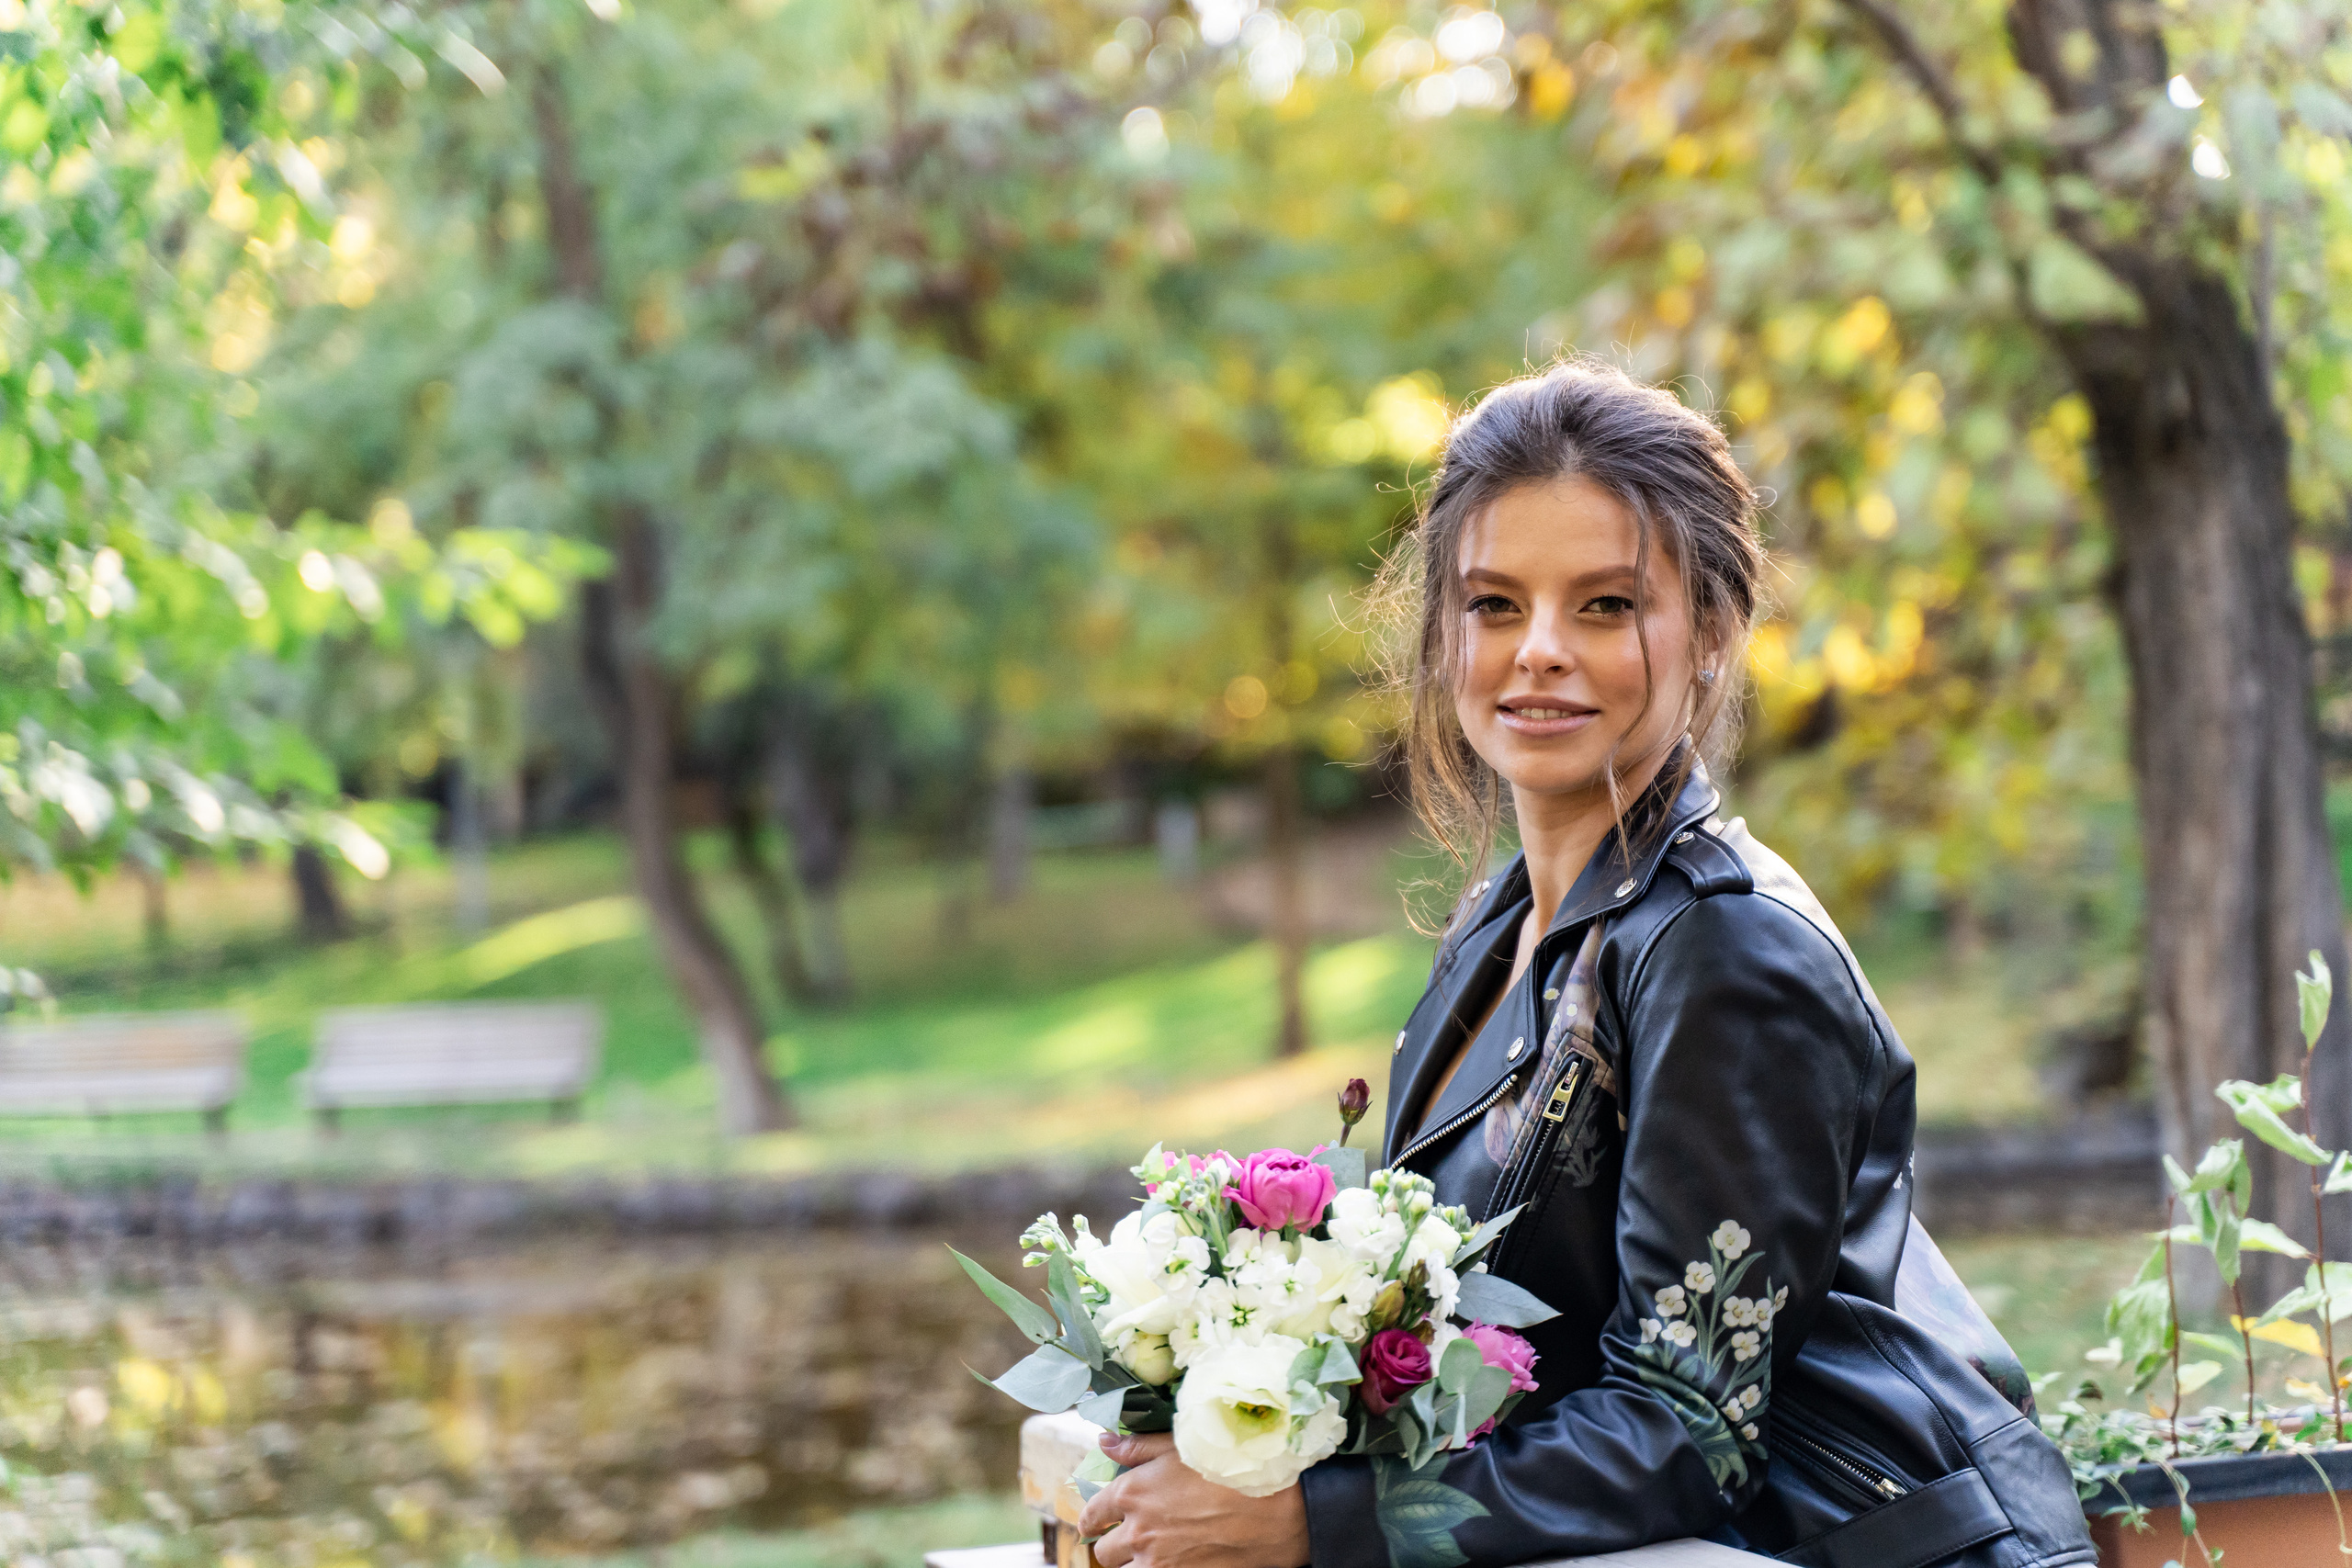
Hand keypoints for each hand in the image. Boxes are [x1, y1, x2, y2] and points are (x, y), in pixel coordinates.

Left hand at [1077, 1432, 1311, 1567]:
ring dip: (1133, 1563)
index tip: (1098, 1520)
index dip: (1093, 1517)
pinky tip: (1172, 1562)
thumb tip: (1104, 1442)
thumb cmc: (1233, 1469)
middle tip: (1131, 1536)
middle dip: (1115, 1543)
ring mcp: (1159, 1564)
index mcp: (1132, 1493)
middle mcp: (1138, 1533)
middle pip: (1105, 1551)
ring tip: (1152, 1553)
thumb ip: (1138, 1446)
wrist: (1281, 1511)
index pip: (1093, 1514)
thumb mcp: (1183, 1445)